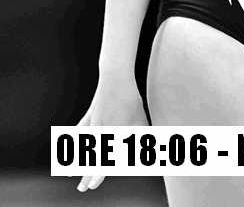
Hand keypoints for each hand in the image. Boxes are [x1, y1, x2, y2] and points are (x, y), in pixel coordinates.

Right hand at [76, 76, 147, 192]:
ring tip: (70, 173)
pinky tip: (70, 149)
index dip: (98, 173)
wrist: (116, 77)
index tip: (93, 184)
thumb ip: (143, 139)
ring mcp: (92, 123)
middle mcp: (100, 130)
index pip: (104, 158)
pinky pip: (80, 133)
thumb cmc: (131, 99)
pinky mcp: (89, 115)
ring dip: (78, 161)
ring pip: (83, 147)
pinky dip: (74, 142)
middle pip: (91, 156)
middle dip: (86, 173)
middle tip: (82, 189)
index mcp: (113, 132)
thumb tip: (150, 152)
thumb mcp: (140, 119)